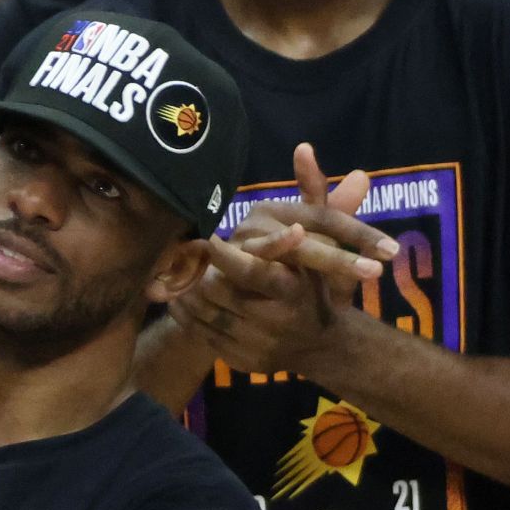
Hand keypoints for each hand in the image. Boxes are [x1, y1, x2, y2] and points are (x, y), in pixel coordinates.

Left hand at [168, 145, 385, 376]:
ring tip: (184, 272)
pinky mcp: (237, 360)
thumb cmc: (323, 283)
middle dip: (203, 272)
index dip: (226, 257)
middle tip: (191, 254)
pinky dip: (187, 314)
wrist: (325, 345)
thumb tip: (304, 148)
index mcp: (293, 291)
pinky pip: (199, 333)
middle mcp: (274, 322)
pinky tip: (184, 297)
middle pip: (219, 291)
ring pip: (204, 312)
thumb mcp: (325, 240)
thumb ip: (314, 196)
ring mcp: (253, 345)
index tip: (209, 238)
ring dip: (189, 291)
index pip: (252, 273)